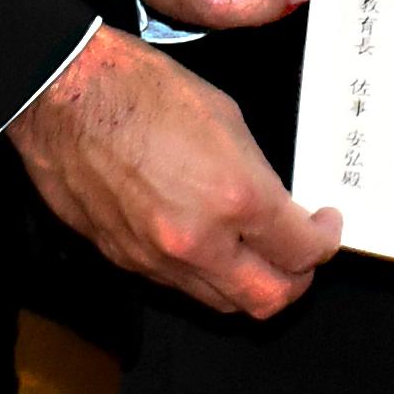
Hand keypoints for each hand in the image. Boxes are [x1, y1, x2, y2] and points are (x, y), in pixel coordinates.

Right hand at [6, 23, 342, 319]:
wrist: (68, 98)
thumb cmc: (143, 91)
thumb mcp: (228, 119)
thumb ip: (257, 176)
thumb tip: (273, 209)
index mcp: (235, 197)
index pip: (300, 250)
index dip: (324, 241)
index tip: (325, 227)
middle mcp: (199, 241)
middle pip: (268, 299)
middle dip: (296, 280)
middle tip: (303, 252)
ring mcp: (158, 260)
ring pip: (222, 302)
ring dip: (249, 284)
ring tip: (258, 250)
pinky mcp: (126, 262)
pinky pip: (179, 286)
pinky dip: (205, 274)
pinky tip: (210, 242)